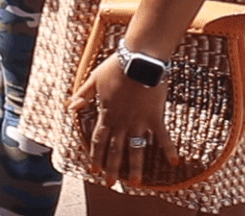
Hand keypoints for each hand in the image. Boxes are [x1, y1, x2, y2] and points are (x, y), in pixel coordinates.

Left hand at [68, 55, 178, 185]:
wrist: (138, 61)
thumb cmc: (115, 67)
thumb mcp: (93, 79)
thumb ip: (83, 95)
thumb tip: (70, 107)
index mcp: (106, 114)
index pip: (98, 140)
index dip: (95, 156)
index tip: (94, 170)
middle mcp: (121, 122)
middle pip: (115, 150)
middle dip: (112, 168)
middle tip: (110, 184)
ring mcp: (139, 122)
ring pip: (136, 149)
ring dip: (135, 167)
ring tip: (135, 183)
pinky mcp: (155, 117)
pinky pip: (163, 137)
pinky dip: (169, 149)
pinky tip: (174, 163)